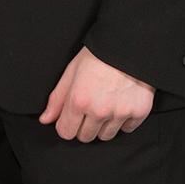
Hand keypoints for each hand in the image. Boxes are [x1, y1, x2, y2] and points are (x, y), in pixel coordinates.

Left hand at [39, 46, 154, 141]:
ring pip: (106, 136)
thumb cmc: (98, 55)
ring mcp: (120, 113)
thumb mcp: (71, 72)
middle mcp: (99, 111)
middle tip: (90, 109)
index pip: (66, 133)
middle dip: (84, 126)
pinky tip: (120, 104)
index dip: (66, 125)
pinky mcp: (139, 112)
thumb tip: (45, 119)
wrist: (130, 45)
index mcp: (79, 101)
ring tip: (105, 106)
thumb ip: (57, 99)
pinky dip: (123, 121)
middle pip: (85, 137)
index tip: (71, 117)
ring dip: (103, 126)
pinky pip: (126, 129)